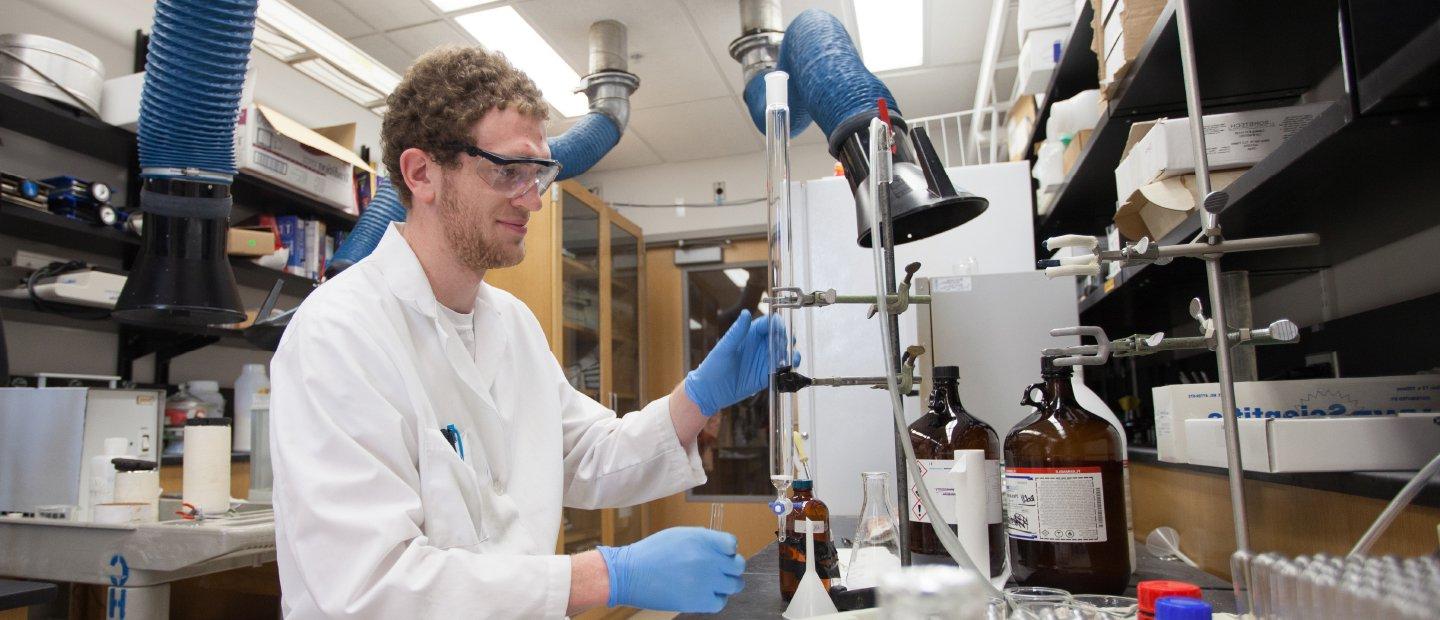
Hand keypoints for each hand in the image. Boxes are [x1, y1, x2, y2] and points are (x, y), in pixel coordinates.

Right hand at [597, 527, 745, 612]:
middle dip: (731, 568)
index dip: (728, 551)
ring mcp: (705, 581)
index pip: (732, 544)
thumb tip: (722, 550)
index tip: (720, 555)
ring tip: (712, 584)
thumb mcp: (679, 535)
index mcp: (702, 539)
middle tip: (720, 572)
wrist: (629, 574)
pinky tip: (705, 595)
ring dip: (726, 584)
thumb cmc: (652, 553)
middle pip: (738, 566)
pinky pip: (721, 602)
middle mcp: (708, 559)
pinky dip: (716, 600)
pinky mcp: (698, 600)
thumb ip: (703, 540)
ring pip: (734, 585)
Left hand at [684, 310, 797, 415]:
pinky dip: (790, 366)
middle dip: (786, 339)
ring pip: (783, 352)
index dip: (777, 324)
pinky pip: (782, 369)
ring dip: (790, 352)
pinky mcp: (767, 374)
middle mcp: (759, 345)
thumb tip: (745, 312)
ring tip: (789, 356)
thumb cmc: (713, 366)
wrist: (711, 391)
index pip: (768, 323)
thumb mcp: (725, 348)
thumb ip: (737, 331)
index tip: (780, 329)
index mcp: (749, 334)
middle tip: (784, 345)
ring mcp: (764, 360)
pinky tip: (791, 365)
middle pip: (780, 336)